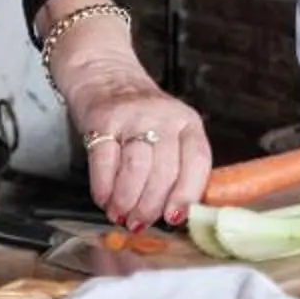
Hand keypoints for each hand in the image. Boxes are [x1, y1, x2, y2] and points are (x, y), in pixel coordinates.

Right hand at [66, 84, 211, 228]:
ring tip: (120, 215)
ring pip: (136, 169)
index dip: (186, 195)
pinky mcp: (103, 119)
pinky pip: (104, 162)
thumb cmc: (142, 116)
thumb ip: (177, 166)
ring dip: (127, 201)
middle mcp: (164, 117)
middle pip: (164, 171)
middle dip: (150, 206)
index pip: (197, 162)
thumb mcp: (171, 132)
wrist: (105, 75)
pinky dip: (103, 188)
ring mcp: (133, 116)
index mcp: (188, 123)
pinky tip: (104, 200)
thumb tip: (173, 216)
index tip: (173, 218)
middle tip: (138, 223)